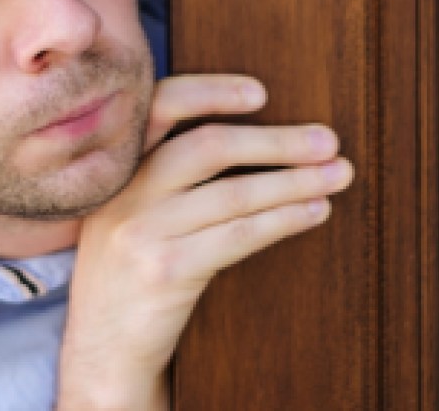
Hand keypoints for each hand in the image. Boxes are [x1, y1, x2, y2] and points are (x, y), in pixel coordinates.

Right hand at [56, 75, 353, 410]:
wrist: (101, 346)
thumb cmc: (131, 267)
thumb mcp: (128, 208)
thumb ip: (163, 170)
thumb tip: (252, 135)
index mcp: (117, 165)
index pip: (161, 105)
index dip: (212, 92)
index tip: (262, 92)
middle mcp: (124, 191)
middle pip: (209, 146)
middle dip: (277, 140)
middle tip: (328, 139)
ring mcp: (141, 231)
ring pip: (233, 193)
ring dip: (295, 180)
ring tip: (337, 174)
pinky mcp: (166, 270)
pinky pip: (239, 235)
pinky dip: (284, 219)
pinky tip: (313, 211)